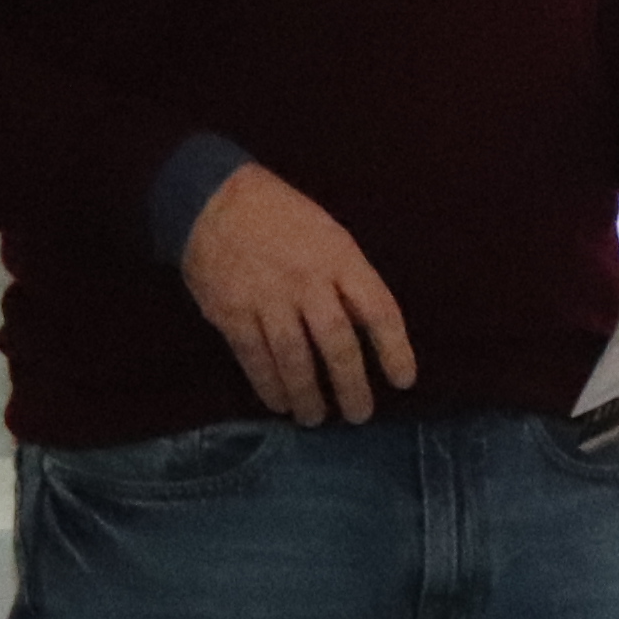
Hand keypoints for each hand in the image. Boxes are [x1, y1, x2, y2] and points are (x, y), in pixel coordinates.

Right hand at [180, 163, 414, 423]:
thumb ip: (348, 279)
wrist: (214, 201)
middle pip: (337, 343)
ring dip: (308, 394)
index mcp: (341, 258)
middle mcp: (308, 282)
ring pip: (294, 359)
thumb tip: (366, 327)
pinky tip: (280, 404)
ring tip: (317, 418)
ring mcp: (268, 299)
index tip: (403, 381)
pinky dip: (269, 386)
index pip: (378, 310)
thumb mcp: (329, 235)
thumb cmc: (282, 218)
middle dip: (351, 385)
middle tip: (359, 415)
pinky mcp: (232, 313)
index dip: (395, 349)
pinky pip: (255, 359)